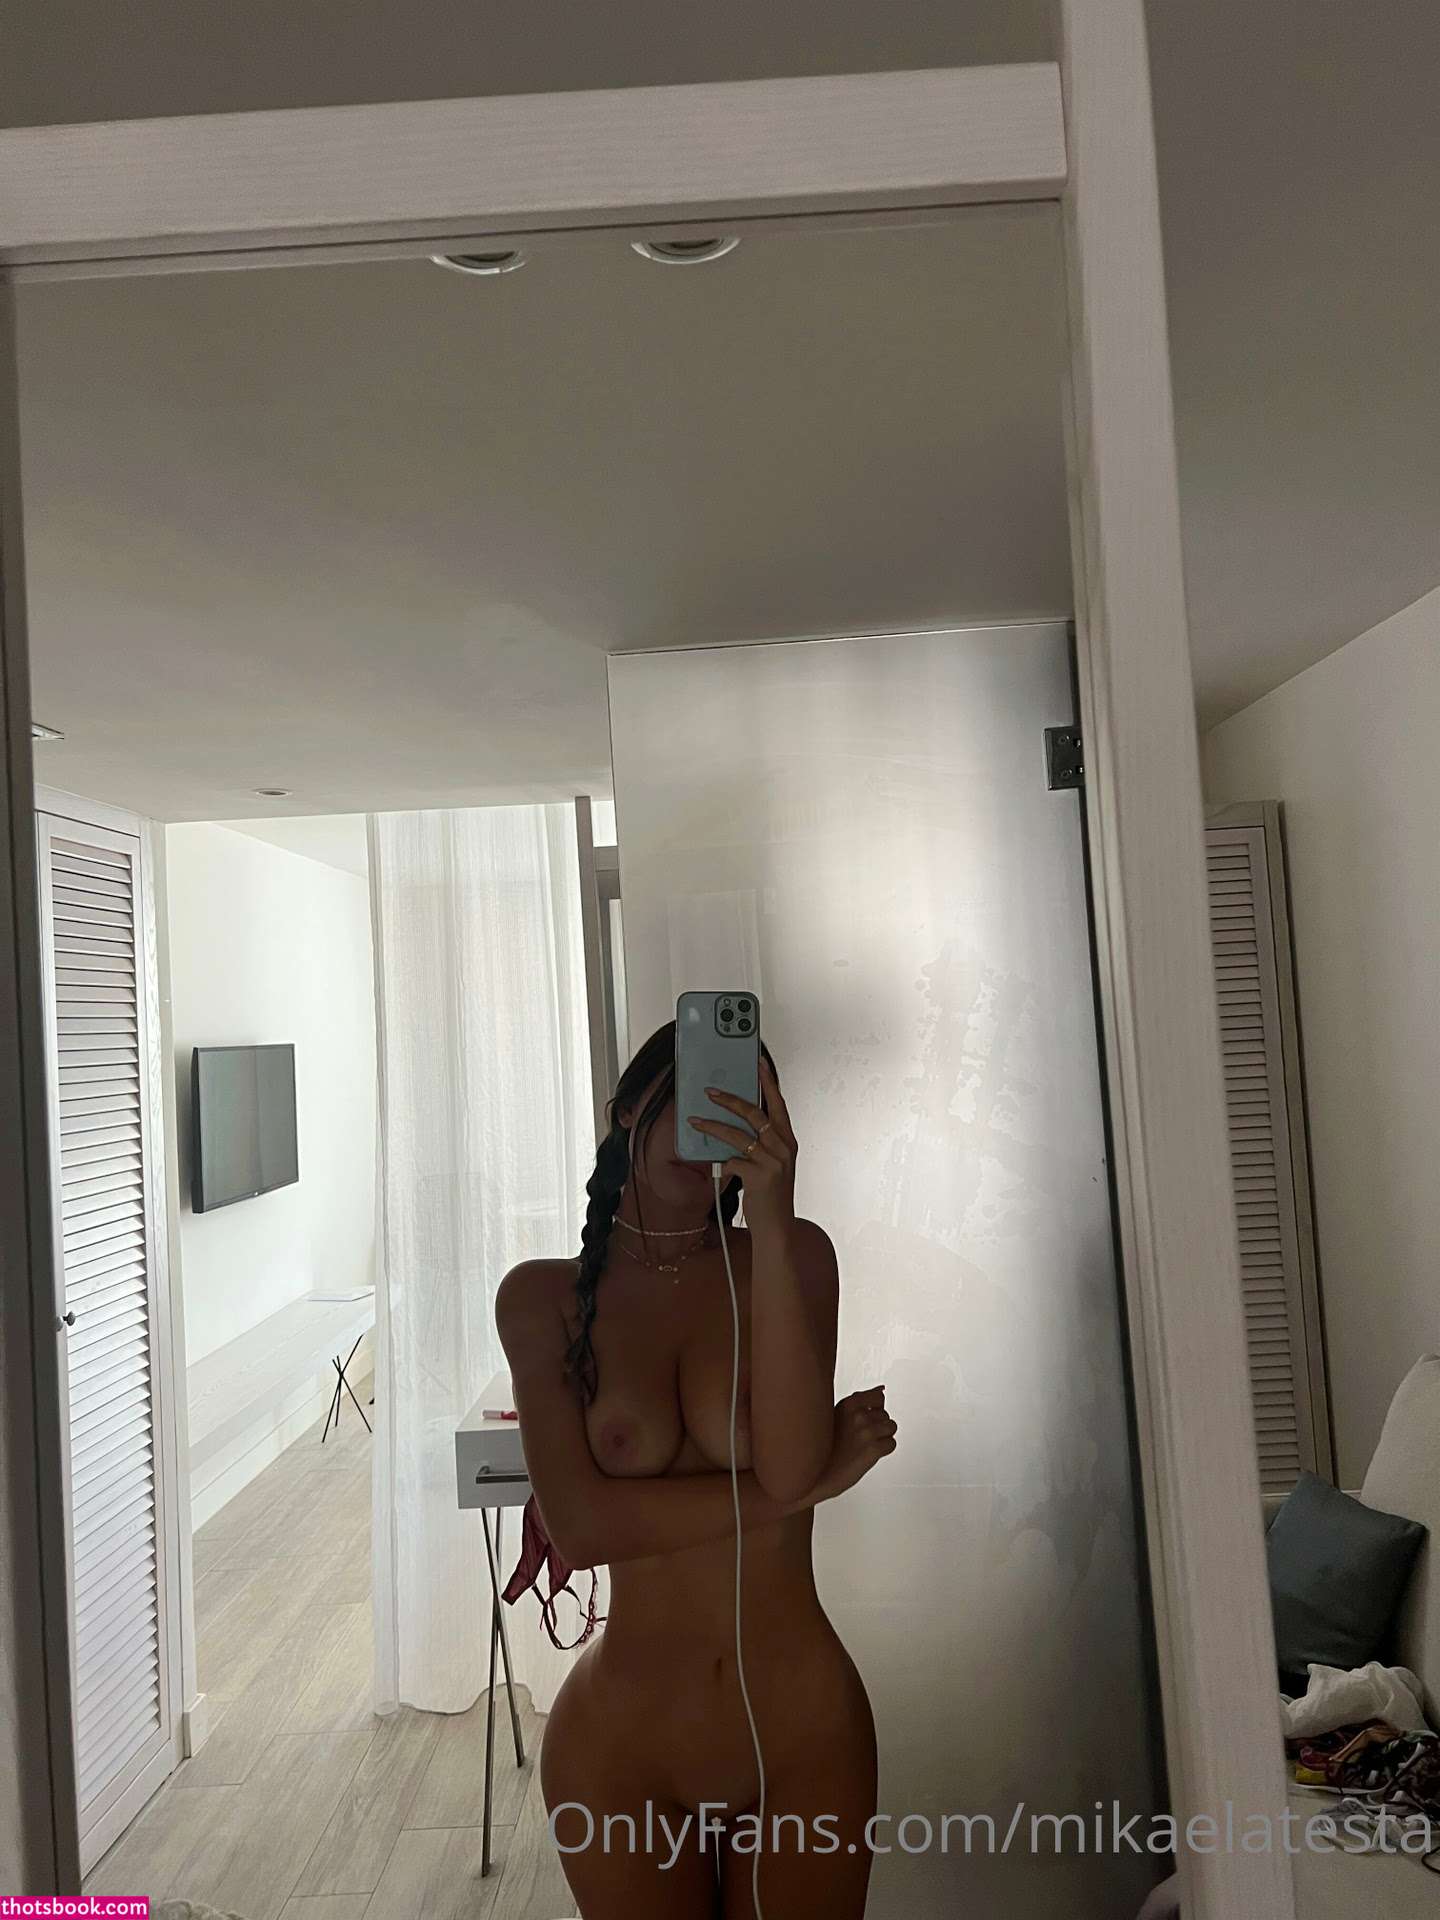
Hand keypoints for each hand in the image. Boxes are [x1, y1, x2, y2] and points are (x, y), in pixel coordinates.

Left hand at [686, 1058, 796, 1229]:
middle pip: (755, 1113)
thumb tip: (734, 1124)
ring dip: (712, 1125)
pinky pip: (733, 1160)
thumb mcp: (773, 1164)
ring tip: (695, 1120)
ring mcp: (773, 1162)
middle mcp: (784, 1148)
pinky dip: (724, 1162)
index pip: (779, 1104)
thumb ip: (761, 1144)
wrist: (777, 1228)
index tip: (758, 1062)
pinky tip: (721, 1167)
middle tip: (710, 1091)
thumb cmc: (771, 1195)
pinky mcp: (760, 1177)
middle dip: (730, 1099)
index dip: (768, 1082)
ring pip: (737, 1135)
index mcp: (788, 1141)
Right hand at [806, 1387, 896, 1503]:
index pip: (878, 1397)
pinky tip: (868, 1454)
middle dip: (877, 1425)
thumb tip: (882, 1389)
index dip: (875, 1410)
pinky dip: (884, 1450)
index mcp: (848, 1404)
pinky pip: (891, 1444)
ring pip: (891, 1428)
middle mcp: (858, 1415)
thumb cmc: (825, 1446)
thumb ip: (860, 1402)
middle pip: (885, 1414)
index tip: (867, 1419)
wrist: (815, 1475)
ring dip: (882, 1437)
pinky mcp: (873, 1450)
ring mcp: (866, 1432)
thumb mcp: (837, 1415)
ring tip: (865, 1445)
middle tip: (861, 1438)